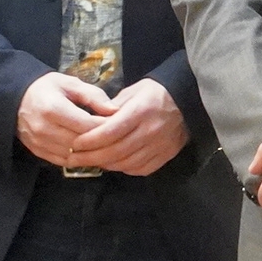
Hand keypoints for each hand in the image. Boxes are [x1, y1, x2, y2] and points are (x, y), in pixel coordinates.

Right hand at [16, 71, 114, 168]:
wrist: (16, 98)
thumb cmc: (46, 88)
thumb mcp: (70, 83)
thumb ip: (93, 95)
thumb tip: (115, 110)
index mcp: (53, 108)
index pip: (87, 125)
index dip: (107, 126)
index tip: (120, 122)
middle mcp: (44, 129)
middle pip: (82, 143)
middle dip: (102, 142)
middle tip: (117, 137)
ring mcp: (40, 143)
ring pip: (74, 156)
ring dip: (91, 153)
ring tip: (106, 145)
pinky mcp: (38, 152)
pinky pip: (64, 161)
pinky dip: (79, 159)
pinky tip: (89, 152)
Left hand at [61, 78, 187, 176]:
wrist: (187, 100)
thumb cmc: (154, 92)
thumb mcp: (132, 91)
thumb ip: (111, 108)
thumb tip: (91, 123)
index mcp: (140, 111)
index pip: (110, 132)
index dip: (90, 140)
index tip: (75, 143)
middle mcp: (151, 131)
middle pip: (115, 151)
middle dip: (91, 157)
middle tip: (73, 158)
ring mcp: (160, 146)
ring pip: (126, 163)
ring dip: (105, 164)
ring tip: (90, 161)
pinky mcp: (166, 155)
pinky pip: (140, 169)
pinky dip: (124, 168)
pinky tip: (113, 163)